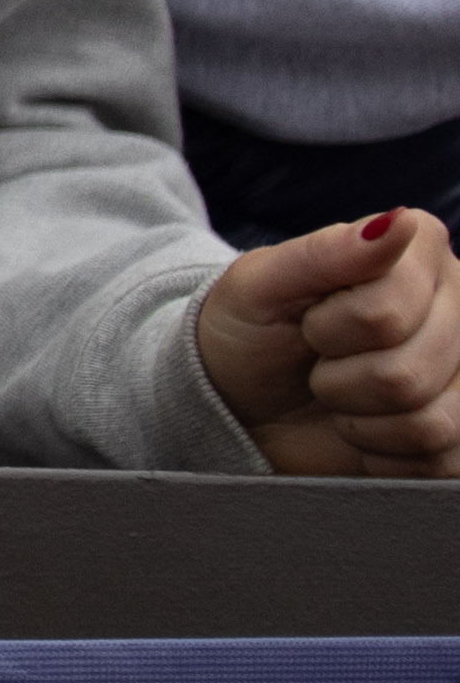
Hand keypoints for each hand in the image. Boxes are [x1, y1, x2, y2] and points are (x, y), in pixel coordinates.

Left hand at [198, 206, 459, 473]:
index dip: (328, 330)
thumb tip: (400, 221)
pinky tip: (365, 428)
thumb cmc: (249, 331)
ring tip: (341, 395)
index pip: (386, 314)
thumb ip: (327, 251)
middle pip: (408, 374)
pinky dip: (383, 455)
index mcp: (419, 251)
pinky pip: (442, 461)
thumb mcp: (260, 284)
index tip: (308, 322)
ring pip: (430, 422)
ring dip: (360, 420)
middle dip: (338, 379)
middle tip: (320, 363)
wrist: (242, 400)